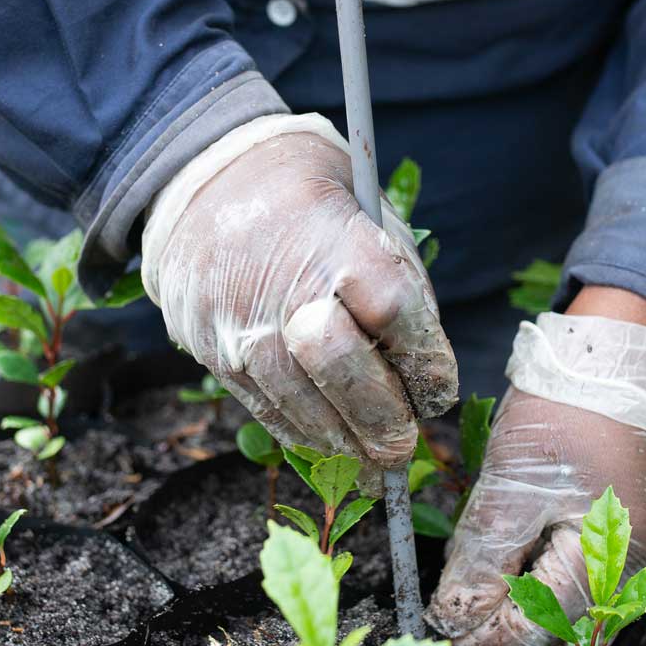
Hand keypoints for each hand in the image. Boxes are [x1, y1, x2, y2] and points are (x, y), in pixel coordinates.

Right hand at [141, 114, 457, 471]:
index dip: (426, 365)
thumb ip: (401, 285)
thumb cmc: (309, 200)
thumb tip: (422, 370)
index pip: (396, 315)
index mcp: (336, 242)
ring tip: (370, 464)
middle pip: (343, 370)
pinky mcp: (211, 350)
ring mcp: (240, 323)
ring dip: (342, 443)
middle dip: (382, 421)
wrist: (206, 182)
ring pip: (300, 403)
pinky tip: (327, 442)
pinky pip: (263, 407)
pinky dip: (301, 433)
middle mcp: (284, 287)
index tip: (439, 393)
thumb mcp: (370, 214)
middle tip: (403, 448)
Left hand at [427, 309, 645, 645]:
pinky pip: (581, 586)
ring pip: (573, 618)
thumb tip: (453, 622)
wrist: (616, 361)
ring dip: (523, 614)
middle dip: (509, 639)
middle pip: (565, 641)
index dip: (485, 641)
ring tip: (481, 578)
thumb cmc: (564, 414)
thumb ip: (483, 562)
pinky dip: (541, 586)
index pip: (540, 633)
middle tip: (459, 609)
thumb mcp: (508, 487)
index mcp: (606, 561)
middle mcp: (629, 572)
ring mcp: (631, 557)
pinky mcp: (623, 539)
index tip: (442, 631)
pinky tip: (510, 557)